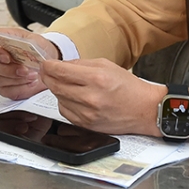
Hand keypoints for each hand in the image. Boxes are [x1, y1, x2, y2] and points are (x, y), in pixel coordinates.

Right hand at [0, 27, 58, 99]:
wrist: (45, 65)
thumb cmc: (37, 50)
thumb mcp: (36, 40)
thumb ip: (30, 41)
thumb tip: (26, 46)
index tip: (7, 57)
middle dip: (8, 69)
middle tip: (25, 69)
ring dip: (17, 79)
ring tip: (33, 74)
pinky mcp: (3, 87)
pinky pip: (7, 91)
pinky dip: (21, 87)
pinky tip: (30, 81)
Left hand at [40, 58, 162, 136]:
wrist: (145, 110)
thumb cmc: (128, 87)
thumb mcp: (106, 65)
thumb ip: (80, 63)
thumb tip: (59, 64)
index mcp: (96, 78)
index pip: (60, 71)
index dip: (48, 66)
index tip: (44, 63)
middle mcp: (90, 98)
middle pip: (55, 85)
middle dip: (47, 77)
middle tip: (46, 72)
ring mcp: (87, 114)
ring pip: (58, 98)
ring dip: (57, 90)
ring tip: (67, 84)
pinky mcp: (86, 125)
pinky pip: (64, 111)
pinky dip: (65, 103)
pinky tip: (73, 98)